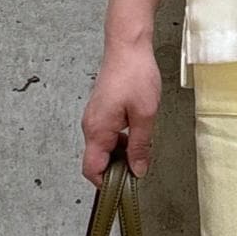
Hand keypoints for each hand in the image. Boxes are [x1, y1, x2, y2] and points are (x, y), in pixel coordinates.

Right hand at [81, 43, 161, 186]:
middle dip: (116, 169)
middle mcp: (91, 126)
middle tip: (140, 167)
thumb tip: (137, 170)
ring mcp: (94, 118)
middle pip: (97, 161)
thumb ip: (140, 146)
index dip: (106, 184)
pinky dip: (119, 141)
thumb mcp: (145, 115)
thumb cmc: (135, 76)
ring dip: (120, 154)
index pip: (92, 170)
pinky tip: (136, 133)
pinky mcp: (100, 111)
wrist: (127, 47)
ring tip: (142, 149)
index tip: (125, 188)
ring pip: (103, 148)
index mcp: (97, 130)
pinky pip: (106, 135)